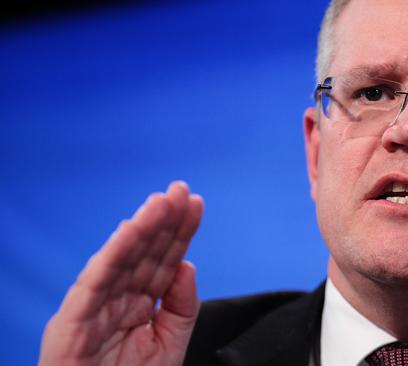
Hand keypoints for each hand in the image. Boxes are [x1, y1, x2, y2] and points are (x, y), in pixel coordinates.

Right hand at [39, 181, 203, 365]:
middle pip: (144, 253)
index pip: (163, 260)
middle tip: (181, 191)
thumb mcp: (168, 343)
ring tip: (161, 202)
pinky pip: (95, 283)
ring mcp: (95, 307)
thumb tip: (188, 263)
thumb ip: (182, 305)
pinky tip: (130, 231)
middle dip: (163, 220)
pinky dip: (112, 256)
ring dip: (142, 228)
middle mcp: (117, 299)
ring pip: (121, 259)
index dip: (179, 232)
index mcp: (139, 303)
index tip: (195, 204)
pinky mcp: (72, 322)